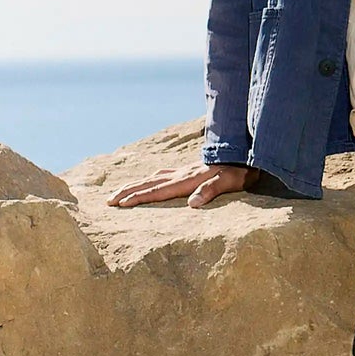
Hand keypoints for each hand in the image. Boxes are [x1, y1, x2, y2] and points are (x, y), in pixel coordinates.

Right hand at [107, 164, 257, 209]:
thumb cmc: (240, 170)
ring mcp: (184, 171)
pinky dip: (151, 180)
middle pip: (149, 184)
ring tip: (120, 193)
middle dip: (128, 192)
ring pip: (153, 178)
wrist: (246, 150)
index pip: (158, 191)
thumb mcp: (230, 182)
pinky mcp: (190, 170)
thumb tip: (192, 205)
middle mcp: (182, 174)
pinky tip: (150, 180)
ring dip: (135, 185)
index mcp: (188, 180)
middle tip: (108, 201)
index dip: (139, 198)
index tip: (121, 204)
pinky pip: (164, 175)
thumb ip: (211, 191)